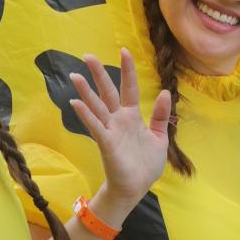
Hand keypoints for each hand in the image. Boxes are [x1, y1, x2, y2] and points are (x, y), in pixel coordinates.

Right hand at [69, 49, 170, 206]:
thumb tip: (164, 91)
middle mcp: (118, 119)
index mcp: (131, 116)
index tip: (124, 51)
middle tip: (87, 55)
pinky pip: (95, 126)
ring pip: (96, 106)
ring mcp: (110, 130)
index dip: (127, 70)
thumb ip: (159, 115)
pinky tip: (75, 103)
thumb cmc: (145, 165)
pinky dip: (86, 115)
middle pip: (107, 91)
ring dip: (85, 91)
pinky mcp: (106, 143)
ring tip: (75, 75)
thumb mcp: (159, 137)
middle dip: (98, 74)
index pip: (128, 88)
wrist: (136, 188)